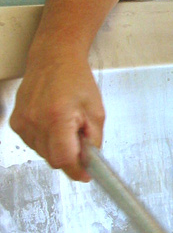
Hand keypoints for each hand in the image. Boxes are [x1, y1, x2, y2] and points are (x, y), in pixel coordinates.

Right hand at [9, 53, 104, 181]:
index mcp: (58, 117)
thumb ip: (94, 140)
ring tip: (66, 124)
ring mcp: (22, 123)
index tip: (86, 173)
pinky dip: (46, 140)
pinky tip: (53, 123)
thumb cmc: (76, 79)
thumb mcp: (96, 110)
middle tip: (81, 139)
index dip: (77, 169)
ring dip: (57, 147)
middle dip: (70, 156)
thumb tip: (90, 162)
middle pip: (53, 159)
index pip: (64, 159)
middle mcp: (35, 122)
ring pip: (43, 153)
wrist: (53, 59)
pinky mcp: (15, 122)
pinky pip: (33, 143)